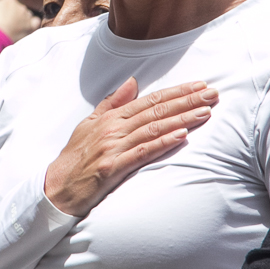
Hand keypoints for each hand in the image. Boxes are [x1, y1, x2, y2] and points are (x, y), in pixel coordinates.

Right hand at [0, 0, 39, 42]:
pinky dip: (32, 24)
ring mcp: (26, 16)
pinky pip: (36, 22)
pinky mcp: (30, 26)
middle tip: (7, 24)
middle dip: (14, 15)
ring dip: (23, 20)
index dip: (5, 11)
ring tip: (14, 28)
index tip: (1, 17)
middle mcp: (20, 6)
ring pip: (27, 15)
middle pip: (19, 9)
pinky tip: (26, 28)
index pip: (10, 3)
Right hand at [43, 77, 216, 215]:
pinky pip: (143, 152)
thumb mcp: (90, 123)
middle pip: (156, 111)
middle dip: (187, 100)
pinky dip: (163, 143)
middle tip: (212, 94)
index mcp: (111, 117)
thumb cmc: (75, 157)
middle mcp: (113, 128)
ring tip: (205, 112)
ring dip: (182, 119)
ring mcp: (113, 147)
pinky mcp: (113, 167)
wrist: (57, 187)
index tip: (199, 85)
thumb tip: (132, 81)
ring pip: (154, 129)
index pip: (149, 100)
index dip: (176, 91)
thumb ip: (112, 103)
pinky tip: (182, 136)